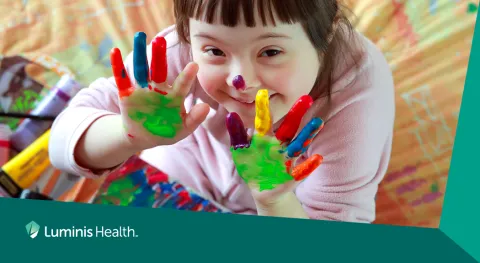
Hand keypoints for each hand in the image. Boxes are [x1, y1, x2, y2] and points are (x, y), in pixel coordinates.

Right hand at [110, 32, 209, 149]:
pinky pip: (122, 79)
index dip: (187, 76)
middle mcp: (159, 89)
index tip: (194, 65)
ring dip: (140, 54)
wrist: (144, 137)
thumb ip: (194, 119)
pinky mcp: (127, 95)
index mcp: (174, 97)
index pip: (182, 85)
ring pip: (141, 69)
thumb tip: (206, 107)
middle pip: (159, 69)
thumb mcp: (183, 129)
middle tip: (160, 40)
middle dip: (159, 55)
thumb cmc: (167, 131)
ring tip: (140, 36)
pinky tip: (115, 51)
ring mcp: (143, 90)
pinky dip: (118, 66)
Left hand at [226, 90, 323, 204]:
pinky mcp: (292, 176)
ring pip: (299, 144)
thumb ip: (237, 134)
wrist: (261, 190)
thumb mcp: (240, 151)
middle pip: (289, 127)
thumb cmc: (251, 166)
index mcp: (265, 138)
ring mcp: (287, 159)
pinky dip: (309, 165)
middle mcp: (279, 145)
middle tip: (307, 98)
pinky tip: (318, 158)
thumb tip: (231, 114)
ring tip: (318, 122)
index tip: (262, 92)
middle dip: (297, 114)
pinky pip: (301, 170)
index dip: (264, 108)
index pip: (265, 120)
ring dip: (308, 134)